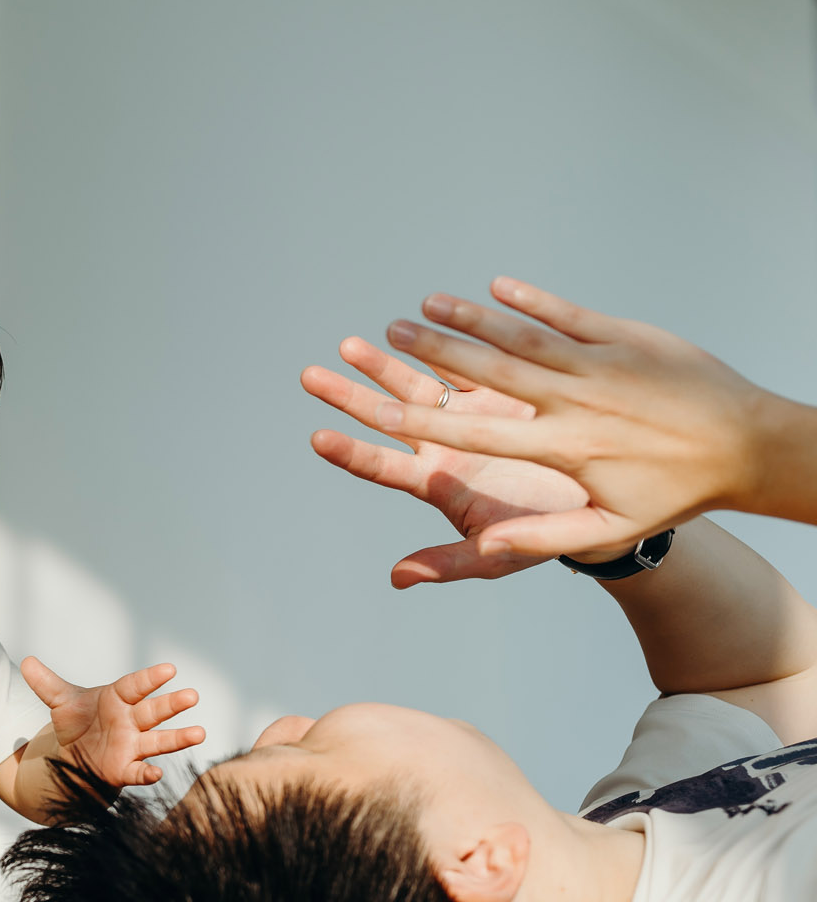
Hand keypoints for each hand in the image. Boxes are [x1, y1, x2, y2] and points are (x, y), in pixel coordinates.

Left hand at [21, 658, 201, 788]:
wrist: (73, 755)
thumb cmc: (77, 723)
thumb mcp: (60, 702)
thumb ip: (46, 684)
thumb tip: (26, 663)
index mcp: (118, 698)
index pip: (136, 686)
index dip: (151, 678)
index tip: (170, 669)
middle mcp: (131, 721)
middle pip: (154, 711)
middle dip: (172, 704)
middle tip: (192, 695)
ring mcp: (131, 745)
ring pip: (158, 741)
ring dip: (178, 738)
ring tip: (199, 733)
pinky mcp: (125, 769)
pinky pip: (139, 771)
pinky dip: (147, 773)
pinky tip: (157, 773)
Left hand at [302, 337, 594, 587]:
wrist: (592, 505)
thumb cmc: (540, 538)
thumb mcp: (495, 556)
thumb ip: (446, 563)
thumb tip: (397, 578)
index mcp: (436, 482)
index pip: (382, 467)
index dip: (350, 452)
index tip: (316, 438)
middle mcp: (442, 444)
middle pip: (385, 417)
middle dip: (347, 395)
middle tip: (309, 376)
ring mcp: (467, 417)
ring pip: (414, 385)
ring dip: (382, 363)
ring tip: (349, 345)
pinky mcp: (498, 393)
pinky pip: (463, 363)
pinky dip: (439, 344)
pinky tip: (415, 323)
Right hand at [366, 278, 794, 556]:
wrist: (750, 446)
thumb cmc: (676, 495)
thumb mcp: (609, 530)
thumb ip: (543, 537)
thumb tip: (486, 547)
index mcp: (565, 446)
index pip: (478, 432)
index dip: (423, 421)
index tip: (379, 411)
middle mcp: (576, 399)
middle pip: (491, 369)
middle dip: (434, 349)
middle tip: (388, 331)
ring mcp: (601, 363)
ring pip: (523, 335)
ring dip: (471, 318)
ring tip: (428, 303)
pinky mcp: (627, 339)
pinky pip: (568, 314)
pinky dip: (530, 300)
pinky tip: (496, 287)